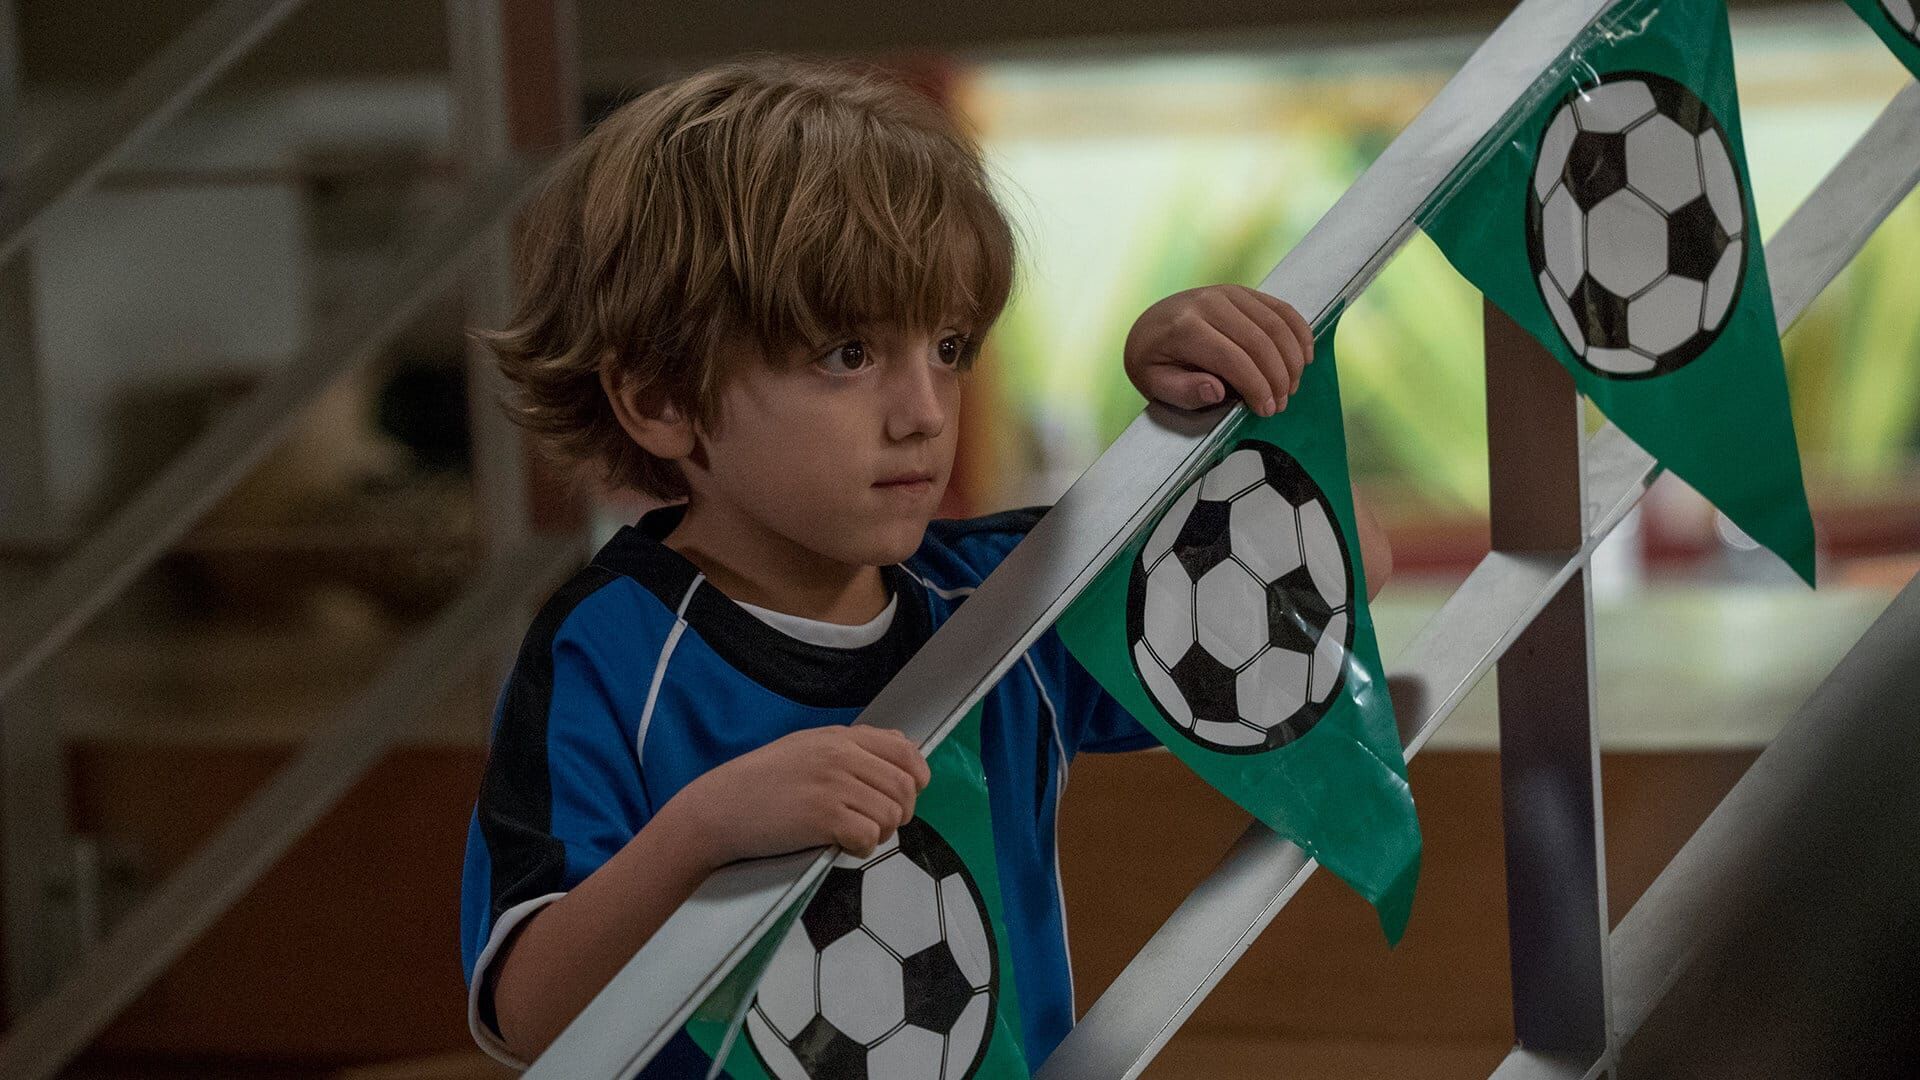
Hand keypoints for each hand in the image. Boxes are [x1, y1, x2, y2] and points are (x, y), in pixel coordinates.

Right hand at [671, 725, 931, 864]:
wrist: (719, 808)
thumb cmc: (760, 783)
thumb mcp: (807, 746)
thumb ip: (852, 746)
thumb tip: (901, 745)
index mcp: (839, 737)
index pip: (905, 749)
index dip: (916, 777)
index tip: (906, 795)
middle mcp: (841, 756)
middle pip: (904, 788)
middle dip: (899, 813)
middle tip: (875, 825)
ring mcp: (833, 785)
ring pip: (891, 815)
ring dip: (878, 833)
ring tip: (851, 835)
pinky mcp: (824, 817)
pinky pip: (869, 837)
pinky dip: (861, 848)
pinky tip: (839, 845)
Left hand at [1124, 284, 1313, 416]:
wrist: (1149, 325)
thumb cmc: (1153, 360)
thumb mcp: (1154, 383)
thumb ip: (1184, 391)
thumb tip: (1216, 390)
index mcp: (1184, 327)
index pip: (1232, 359)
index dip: (1256, 387)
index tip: (1266, 410)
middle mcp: (1208, 303)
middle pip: (1259, 342)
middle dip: (1278, 378)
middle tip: (1281, 404)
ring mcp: (1228, 293)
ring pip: (1275, 325)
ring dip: (1291, 359)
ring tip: (1291, 387)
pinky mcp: (1243, 292)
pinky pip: (1280, 309)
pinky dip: (1298, 332)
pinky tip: (1304, 356)